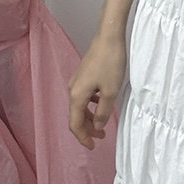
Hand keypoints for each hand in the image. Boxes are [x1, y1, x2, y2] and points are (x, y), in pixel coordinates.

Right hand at [68, 33, 126, 148]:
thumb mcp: (110, 92)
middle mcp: (73, 88)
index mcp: (76, 95)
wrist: (109, 35)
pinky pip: (84, 95)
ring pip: (80, 106)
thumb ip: (103, 112)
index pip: (75, 124)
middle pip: (76, 116)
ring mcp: (77, 80)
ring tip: (102, 124)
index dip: (83, 138)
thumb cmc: (110, 62)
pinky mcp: (84, 73)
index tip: (93, 147)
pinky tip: (101, 103)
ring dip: (89, 117)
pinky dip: (91, 105)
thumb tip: (97, 126)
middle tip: (100, 138)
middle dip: (87, 129)